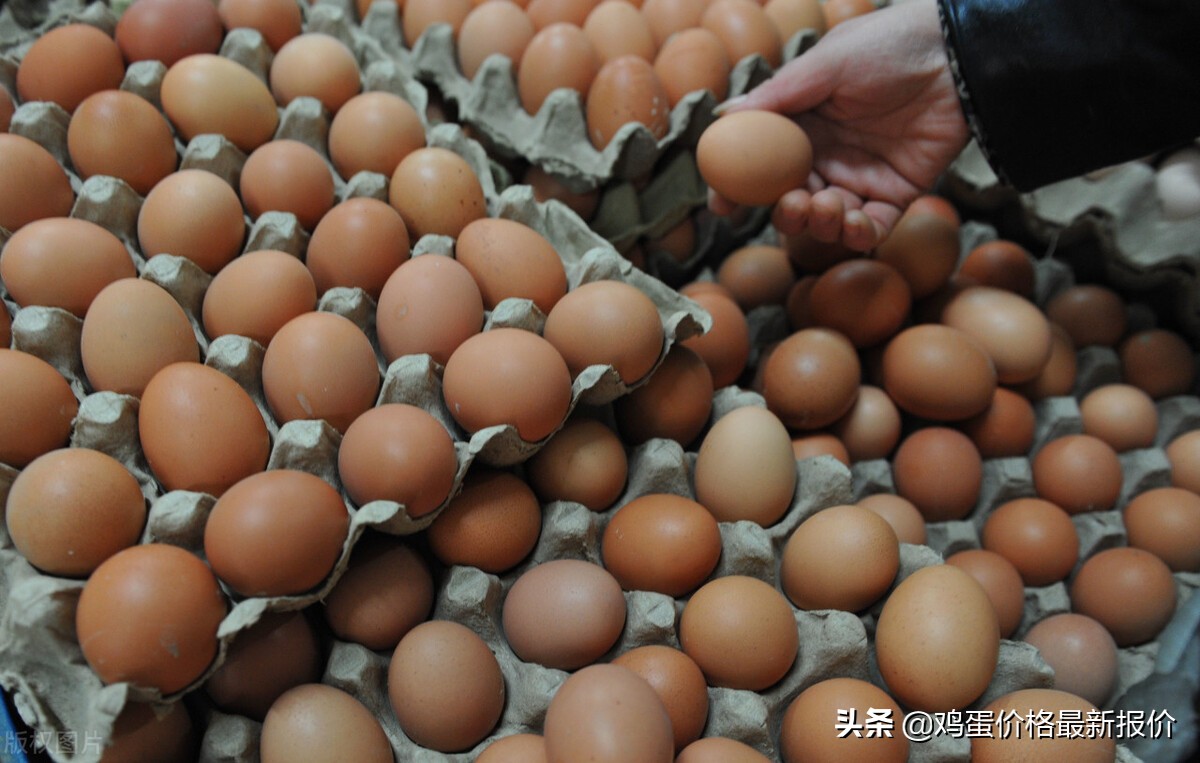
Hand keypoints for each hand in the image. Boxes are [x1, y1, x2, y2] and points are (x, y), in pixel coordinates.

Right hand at [710, 0, 970, 250]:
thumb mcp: (826, 63)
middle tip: (792, 204)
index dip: (739, 187)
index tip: (723, 205)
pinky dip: (857, 235)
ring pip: (826, 219)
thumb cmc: (890, 45)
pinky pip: (870, 228)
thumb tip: (723, 116)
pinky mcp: (896, 193)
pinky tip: (853, 224)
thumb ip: (776, 96)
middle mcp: (826, 154)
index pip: (761, 163)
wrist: (957, 55)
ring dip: (819, 223)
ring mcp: (860, 177)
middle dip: (785, 212)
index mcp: (802, 123)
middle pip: (790, 199)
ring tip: (829, 205)